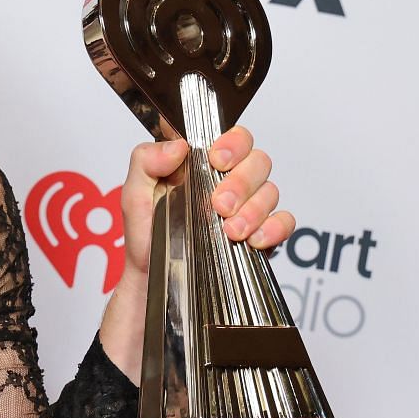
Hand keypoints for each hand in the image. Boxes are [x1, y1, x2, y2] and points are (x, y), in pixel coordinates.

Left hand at [99, 126, 294, 417]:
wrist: (153, 279)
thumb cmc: (147, 235)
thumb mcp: (134, 195)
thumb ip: (146, 161)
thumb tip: (177, 146)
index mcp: (203, 166)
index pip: (235, 138)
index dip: (233, 143)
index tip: (216, 159)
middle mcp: (230, 183)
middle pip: (259, 162)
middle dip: (241, 182)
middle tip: (219, 204)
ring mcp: (249, 209)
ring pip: (271, 192)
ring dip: (253, 209)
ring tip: (229, 229)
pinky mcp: (261, 236)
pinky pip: (285, 222)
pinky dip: (274, 229)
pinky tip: (253, 241)